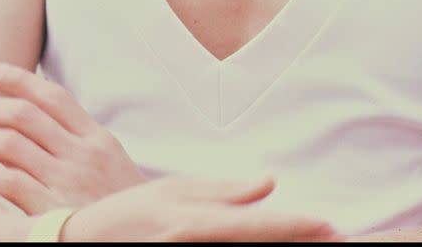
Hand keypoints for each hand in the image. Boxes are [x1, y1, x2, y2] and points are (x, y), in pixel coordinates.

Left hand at [0, 61, 146, 213]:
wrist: (143, 237)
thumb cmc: (118, 203)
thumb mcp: (108, 162)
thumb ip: (76, 139)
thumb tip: (34, 120)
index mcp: (96, 137)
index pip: (52, 96)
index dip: (19, 79)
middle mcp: (81, 153)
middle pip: (24, 115)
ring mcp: (67, 180)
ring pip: (10, 145)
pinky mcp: (52, 211)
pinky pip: (10, 185)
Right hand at [62, 174, 342, 241]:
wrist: (84, 245)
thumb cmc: (133, 212)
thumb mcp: (174, 191)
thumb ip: (223, 190)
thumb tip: (269, 182)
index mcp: (192, 222)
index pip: (256, 225)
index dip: (297, 226)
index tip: (331, 225)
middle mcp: (190, 246)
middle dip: (296, 243)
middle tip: (337, 237)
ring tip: (311, 242)